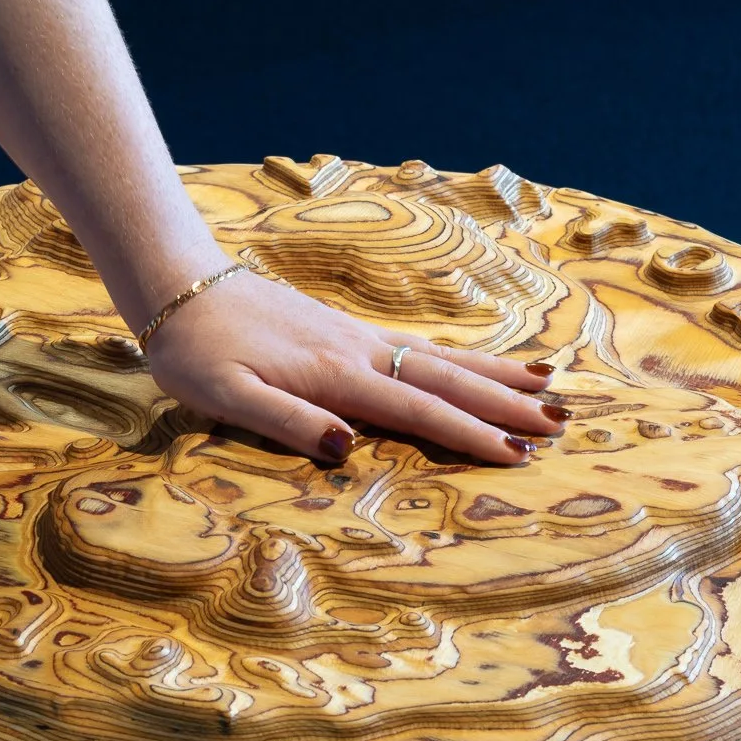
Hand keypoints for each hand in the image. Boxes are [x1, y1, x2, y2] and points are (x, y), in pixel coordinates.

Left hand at [141, 268, 565, 464]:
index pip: (418, 412)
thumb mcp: (226, 398)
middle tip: (560, 424)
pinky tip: (481, 364)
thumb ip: (286, 421)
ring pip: (442, 359)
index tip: (517, 454)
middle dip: (505, 404)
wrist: (180, 287)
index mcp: (336, 377)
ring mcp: (358, 339)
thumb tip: (346, 447)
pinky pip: (421, 347)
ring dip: (496, 376)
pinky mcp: (348, 333)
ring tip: (548, 386)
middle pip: (446, 380)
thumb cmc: (196, 352)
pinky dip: (462, 357)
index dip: (469, 435)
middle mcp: (360, 353)